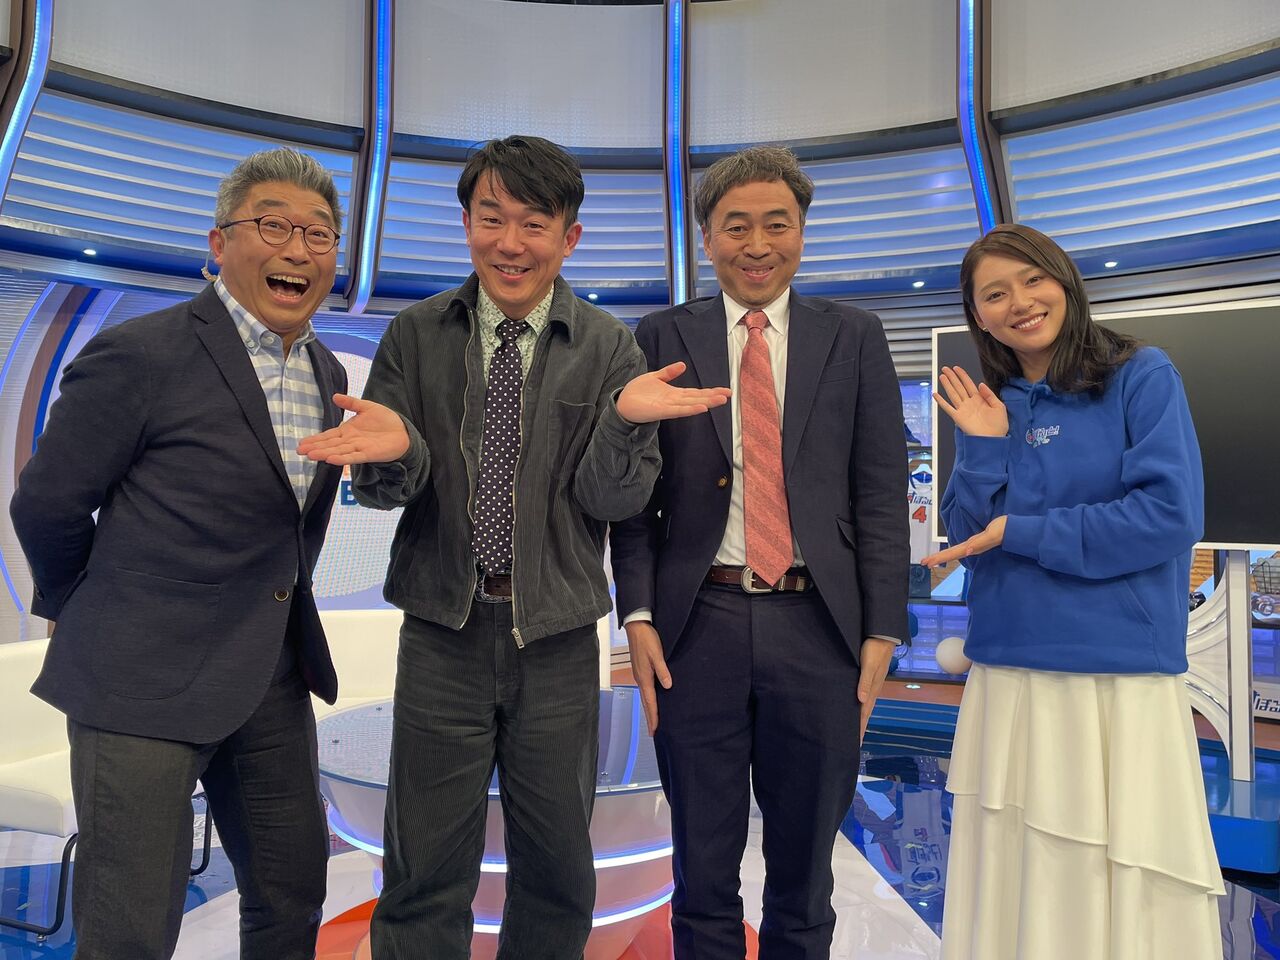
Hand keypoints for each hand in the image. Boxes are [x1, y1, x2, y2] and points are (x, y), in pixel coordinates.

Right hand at [297, 394, 410, 464]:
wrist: (403, 431)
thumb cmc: (385, 420)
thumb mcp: (366, 407)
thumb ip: (351, 403)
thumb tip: (335, 396)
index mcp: (347, 431)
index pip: (328, 436)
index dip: (315, 439)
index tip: (301, 443)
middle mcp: (350, 441)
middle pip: (330, 445)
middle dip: (315, 448)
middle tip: (300, 451)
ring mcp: (358, 448)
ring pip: (338, 452)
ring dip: (325, 453)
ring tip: (311, 455)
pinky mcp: (369, 454)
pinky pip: (354, 457)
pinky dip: (343, 458)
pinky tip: (331, 460)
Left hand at [617, 362, 730, 423]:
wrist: (622, 402)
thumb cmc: (637, 392)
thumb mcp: (654, 377)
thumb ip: (668, 373)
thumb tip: (683, 365)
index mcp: (674, 393)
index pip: (696, 392)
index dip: (710, 391)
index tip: (725, 390)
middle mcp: (675, 401)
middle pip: (697, 398)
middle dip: (713, 396)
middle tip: (729, 395)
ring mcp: (669, 406)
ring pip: (691, 404)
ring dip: (706, 402)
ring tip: (721, 400)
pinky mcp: (661, 411)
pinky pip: (678, 410)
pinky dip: (690, 409)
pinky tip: (701, 408)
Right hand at [624, 620, 671, 734]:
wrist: (636, 627)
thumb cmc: (647, 640)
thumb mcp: (657, 654)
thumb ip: (662, 670)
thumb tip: (668, 686)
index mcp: (644, 677)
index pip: (650, 701)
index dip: (653, 716)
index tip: (655, 730)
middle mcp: (640, 678)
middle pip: (645, 702)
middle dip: (649, 717)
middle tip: (653, 732)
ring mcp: (639, 674)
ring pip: (645, 696)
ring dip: (649, 709)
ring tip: (653, 720)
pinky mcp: (640, 670)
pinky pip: (645, 689)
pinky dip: (648, 698)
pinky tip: (652, 699)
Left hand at [858, 637, 897, 743]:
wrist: (883, 632)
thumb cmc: (875, 648)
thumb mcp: (869, 664)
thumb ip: (864, 681)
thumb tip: (861, 701)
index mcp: (873, 687)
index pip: (865, 712)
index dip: (860, 726)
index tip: (856, 742)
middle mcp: (873, 687)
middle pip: (865, 711)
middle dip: (860, 726)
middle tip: (854, 741)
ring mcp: (872, 681)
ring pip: (865, 703)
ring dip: (860, 716)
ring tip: (855, 728)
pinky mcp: (870, 675)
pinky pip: (864, 694)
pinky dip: (861, 703)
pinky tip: (857, 705)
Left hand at [921, 515, 1006, 566]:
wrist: (1015, 530)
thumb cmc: (1004, 530)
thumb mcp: (991, 535)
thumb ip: (980, 543)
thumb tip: (966, 551)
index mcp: (973, 547)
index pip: (952, 553)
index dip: (939, 557)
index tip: (927, 562)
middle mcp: (972, 547)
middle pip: (951, 554)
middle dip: (937, 558)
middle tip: (924, 562)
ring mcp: (974, 545)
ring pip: (955, 551)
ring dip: (943, 555)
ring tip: (931, 559)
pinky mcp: (977, 542)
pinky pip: (961, 548)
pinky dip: (953, 551)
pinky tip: (951, 554)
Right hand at [934, 366, 1006, 437]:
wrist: (993, 439)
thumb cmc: (998, 426)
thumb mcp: (999, 407)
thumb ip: (990, 395)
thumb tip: (980, 384)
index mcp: (979, 399)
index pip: (969, 384)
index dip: (962, 376)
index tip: (957, 368)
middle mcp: (969, 403)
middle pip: (958, 387)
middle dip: (952, 377)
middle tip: (945, 368)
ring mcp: (963, 410)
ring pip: (953, 394)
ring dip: (947, 385)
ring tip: (942, 376)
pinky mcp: (958, 418)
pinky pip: (948, 408)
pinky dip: (941, 401)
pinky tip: (935, 395)